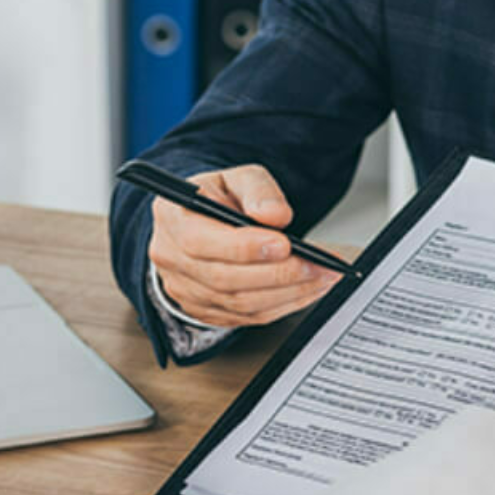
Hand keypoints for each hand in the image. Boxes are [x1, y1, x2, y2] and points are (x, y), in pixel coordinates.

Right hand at [149, 164, 340, 326]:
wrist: (201, 221)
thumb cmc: (217, 197)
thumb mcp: (237, 177)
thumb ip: (258, 191)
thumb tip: (275, 216)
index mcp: (172, 218)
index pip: (201, 242)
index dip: (245, 247)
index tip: (285, 243)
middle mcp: (171, 257)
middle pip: (225, 279)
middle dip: (279, 274)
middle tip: (318, 265)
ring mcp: (185, 290)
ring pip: (240, 303)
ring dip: (288, 293)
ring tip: (323, 277)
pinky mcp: (205, 311)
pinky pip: (248, 317)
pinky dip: (283, 306)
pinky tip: (308, 290)